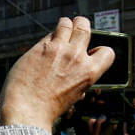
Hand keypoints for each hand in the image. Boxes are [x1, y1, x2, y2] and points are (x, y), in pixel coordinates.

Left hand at [0, 17, 113, 131]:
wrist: (27, 110)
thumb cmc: (47, 107)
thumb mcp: (73, 94)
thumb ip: (78, 77)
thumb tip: (78, 65)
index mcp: (89, 73)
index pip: (107, 51)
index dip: (99, 50)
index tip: (89, 52)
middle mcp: (76, 58)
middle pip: (84, 26)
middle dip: (81, 25)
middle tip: (75, 28)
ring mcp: (59, 50)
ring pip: (67, 23)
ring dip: (65, 25)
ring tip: (59, 31)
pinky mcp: (41, 48)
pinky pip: (49, 34)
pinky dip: (48, 38)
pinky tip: (43, 47)